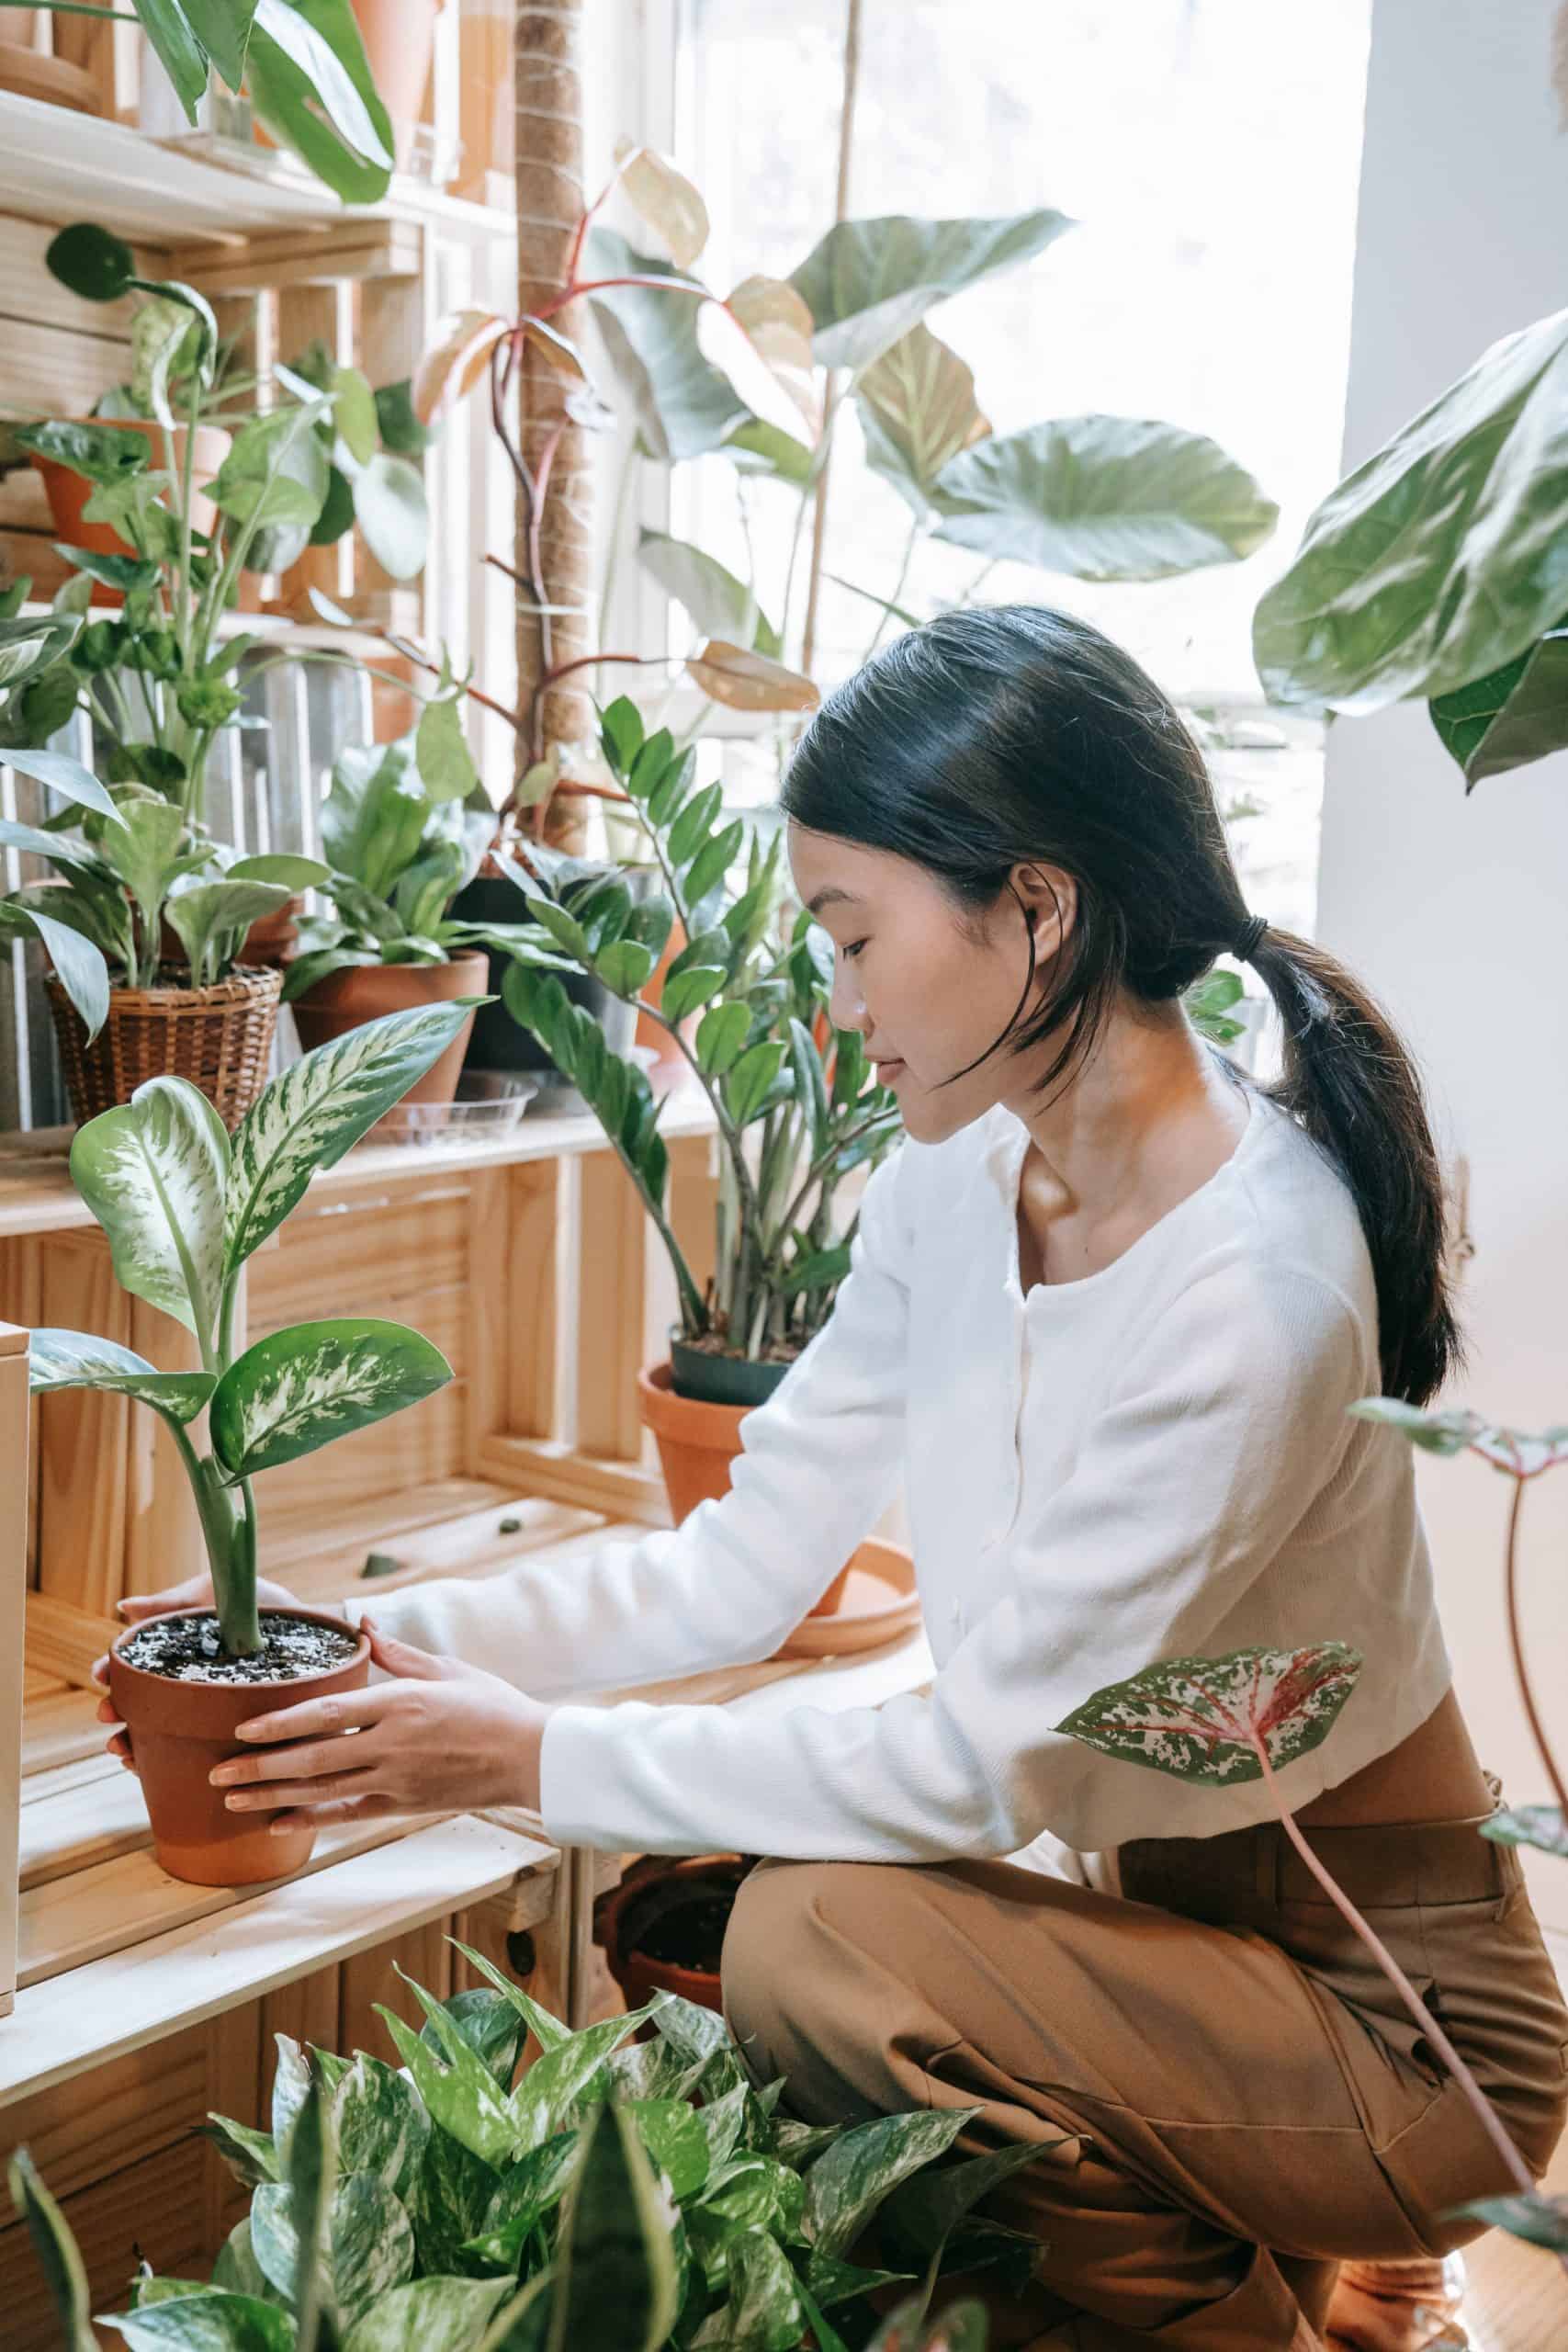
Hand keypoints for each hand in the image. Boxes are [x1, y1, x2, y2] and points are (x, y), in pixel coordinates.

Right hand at [93, 1571, 301, 1768]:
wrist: (310, 1623)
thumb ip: (171, 1604)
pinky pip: (193, 1752)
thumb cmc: (256, 1604)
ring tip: (122, 1750)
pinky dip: (168, 1763)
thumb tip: (123, 1606)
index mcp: (175, 1652)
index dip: (112, 1672)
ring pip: (158, 1733)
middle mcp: (184, 1684)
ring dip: (134, 1743)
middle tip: (108, 1714)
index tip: (102, 1675)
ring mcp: (202, 1709)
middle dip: (117, 1712)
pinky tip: (153, 1768)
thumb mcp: (212, 1595)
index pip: (134, 1665)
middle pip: (139, 1704)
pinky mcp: (228, 1730)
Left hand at [204, 1620, 552, 1835]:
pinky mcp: (403, 1805)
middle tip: (216, 1769)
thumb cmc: (491, 1705)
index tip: (243, 1729)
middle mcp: (392, 1745)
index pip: (326, 1715)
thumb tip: (362, 1624)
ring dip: (273, 1796)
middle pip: (313, 1758)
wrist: (529, 1757)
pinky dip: (311, 1821)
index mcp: (400, 1704)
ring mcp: (396, 1780)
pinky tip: (279, 1825)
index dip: (280, 1724)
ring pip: (322, 1791)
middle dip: (259, 1766)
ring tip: (232, 1798)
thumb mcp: (446, 1669)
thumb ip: (398, 1653)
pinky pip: (348, 1815)